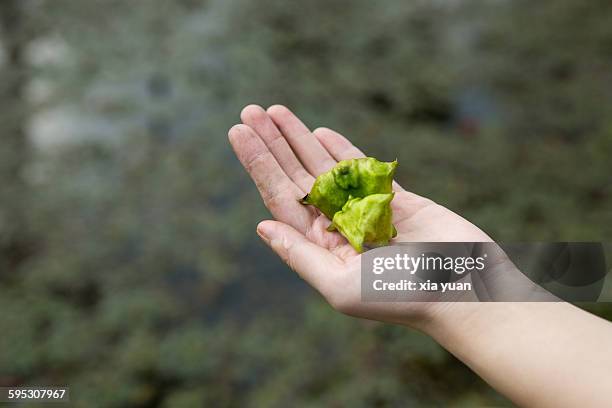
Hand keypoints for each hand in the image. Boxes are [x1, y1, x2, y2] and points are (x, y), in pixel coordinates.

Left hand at [228, 105, 491, 328]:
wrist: (465, 290)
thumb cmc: (401, 296)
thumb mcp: (340, 284)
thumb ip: (299, 255)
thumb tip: (261, 227)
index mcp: (321, 246)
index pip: (281, 197)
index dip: (258, 164)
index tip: (238, 133)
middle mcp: (338, 226)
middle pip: (296, 176)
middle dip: (272, 144)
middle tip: (248, 111)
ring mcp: (366, 210)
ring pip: (324, 166)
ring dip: (299, 138)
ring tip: (274, 111)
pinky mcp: (396, 199)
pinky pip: (362, 169)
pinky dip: (341, 149)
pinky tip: (318, 131)